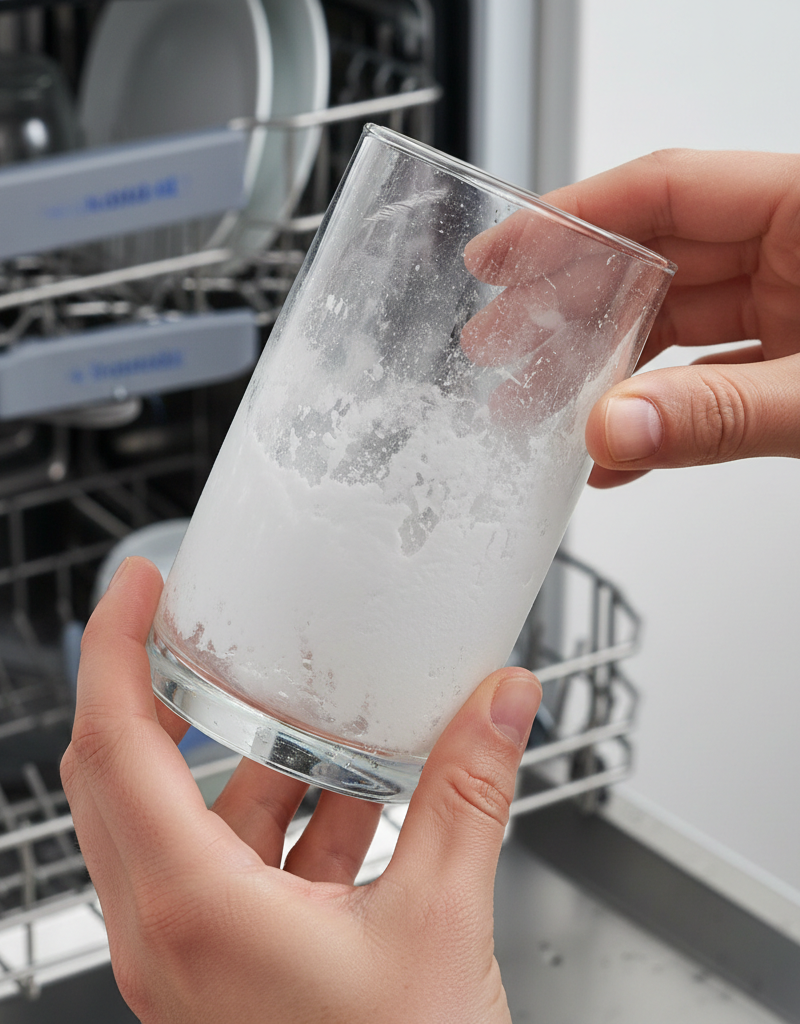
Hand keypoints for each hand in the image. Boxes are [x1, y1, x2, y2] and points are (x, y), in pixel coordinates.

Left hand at [61, 557, 540, 1023]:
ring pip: (187, 820)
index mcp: (191, 909)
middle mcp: (169, 931)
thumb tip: (501, 702)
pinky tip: (352, 795)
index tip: (137, 586)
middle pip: (125, 773)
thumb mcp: (441, 923)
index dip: (116, 649)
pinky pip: (235, 866)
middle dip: (160, 689)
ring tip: (302, 707)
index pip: (115, 745)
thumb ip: (468, 793)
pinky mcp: (228, 969)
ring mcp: (193, 954)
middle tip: (195, 626)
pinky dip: (282, 817)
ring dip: (242, 759)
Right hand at [466, 149, 799, 486]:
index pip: (666, 191)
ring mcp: (799, 304)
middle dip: (567, 305)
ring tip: (540, 407)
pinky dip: (663, 412)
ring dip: (606, 369)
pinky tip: (618, 450)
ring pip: (677, 322)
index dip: (572, 220)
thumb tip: (615, 428)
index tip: (500, 255)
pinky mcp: (798, 359)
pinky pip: (712, 374)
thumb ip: (722, 411)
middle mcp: (796, 248)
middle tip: (499, 343)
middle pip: (656, 259)